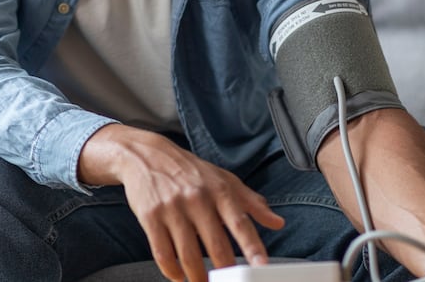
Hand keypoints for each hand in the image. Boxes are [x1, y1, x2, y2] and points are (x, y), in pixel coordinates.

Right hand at [79, 125, 285, 281]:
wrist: (147, 155)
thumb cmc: (191, 171)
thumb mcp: (224, 180)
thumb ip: (252, 203)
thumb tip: (278, 222)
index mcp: (219, 190)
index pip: (240, 222)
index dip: (252, 246)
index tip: (261, 265)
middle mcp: (197, 199)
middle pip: (215, 245)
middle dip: (225, 271)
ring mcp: (172, 208)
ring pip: (188, 255)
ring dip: (197, 277)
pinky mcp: (150, 217)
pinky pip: (162, 253)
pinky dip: (171, 270)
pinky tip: (178, 276)